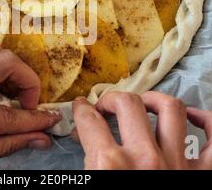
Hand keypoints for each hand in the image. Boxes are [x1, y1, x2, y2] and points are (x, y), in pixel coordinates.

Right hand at [73, 91, 211, 169]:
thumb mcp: (90, 183)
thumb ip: (87, 158)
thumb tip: (84, 134)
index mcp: (110, 165)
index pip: (90, 121)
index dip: (81, 109)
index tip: (82, 105)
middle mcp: (145, 159)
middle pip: (128, 104)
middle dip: (112, 99)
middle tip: (107, 106)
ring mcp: (178, 165)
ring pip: (171, 109)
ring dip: (153, 100)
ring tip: (143, 104)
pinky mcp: (202, 175)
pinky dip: (207, 121)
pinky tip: (192, 117)